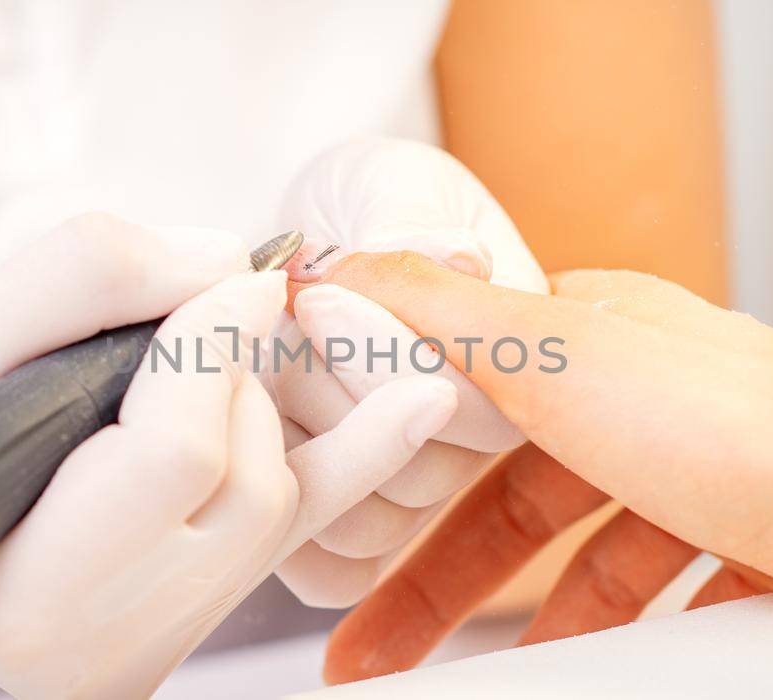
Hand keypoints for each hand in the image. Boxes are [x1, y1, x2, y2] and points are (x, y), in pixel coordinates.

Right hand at [0, 214, 461, 696]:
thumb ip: (87, 278)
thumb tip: (230, 264)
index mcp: (30, 592)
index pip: (173, 459)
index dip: (216, 350)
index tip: (240, 276)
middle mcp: (109, 643)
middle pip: (246, 485)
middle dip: (247, 374)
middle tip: (226, 306)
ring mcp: (159, 646)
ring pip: (282, 507)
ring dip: (276, 404)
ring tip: (232, 345)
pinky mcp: (192, 625)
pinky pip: (297, 536)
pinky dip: (354, 460)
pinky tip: (414, 401)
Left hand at [264, 139, 548, 606]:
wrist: (318, 234)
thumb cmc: (368, 200)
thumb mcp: (391, 185)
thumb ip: (411, 222)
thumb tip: (456, 260)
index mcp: (522, 348)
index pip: (483, 393)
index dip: (387, 355)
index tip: (315, 294)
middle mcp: (485, 429)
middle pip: (424, 472)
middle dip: (327, 393)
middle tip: (275, 324)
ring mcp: (424, 481)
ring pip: (374, 525)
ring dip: (294, 448)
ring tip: (259, 371)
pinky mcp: (363, 515)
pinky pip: (339, 569)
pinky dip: (284, 528)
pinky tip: (250, 458)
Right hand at [293, 255, 772, 682]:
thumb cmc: (738, 419)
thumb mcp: (553, 345)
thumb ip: (441, 310)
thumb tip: (344, 264)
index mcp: (598, 334)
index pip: (472, 398)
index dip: (402, 464)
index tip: (347, 521)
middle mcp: (654, 399)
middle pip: (516, 496)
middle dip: (438, 575)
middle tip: (377, 644)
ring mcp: (708, 476)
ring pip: (589, 558)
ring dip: (529, 617)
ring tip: (475, 678)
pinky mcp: (756, 550)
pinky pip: (668, 600)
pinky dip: (623, 639)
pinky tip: (593, 669)